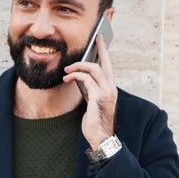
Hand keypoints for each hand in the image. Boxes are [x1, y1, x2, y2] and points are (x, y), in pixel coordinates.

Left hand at [63, 34, 117, 149]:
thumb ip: (91, 92)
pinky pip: (86, 79)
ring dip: (78, 66)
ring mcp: (106, 92)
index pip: (108, 67)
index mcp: (110, 89)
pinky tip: (68, 78)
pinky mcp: (98, 97)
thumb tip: (82, 81)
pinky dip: (76, 75)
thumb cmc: (95, 123)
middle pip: (104, 63)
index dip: (104, 52)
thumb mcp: (93, 104)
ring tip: (67, 69)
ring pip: (94, 69)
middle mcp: (111, 88)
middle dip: (98, 49)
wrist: (100, 138)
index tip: (100, 40)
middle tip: (93, 40)